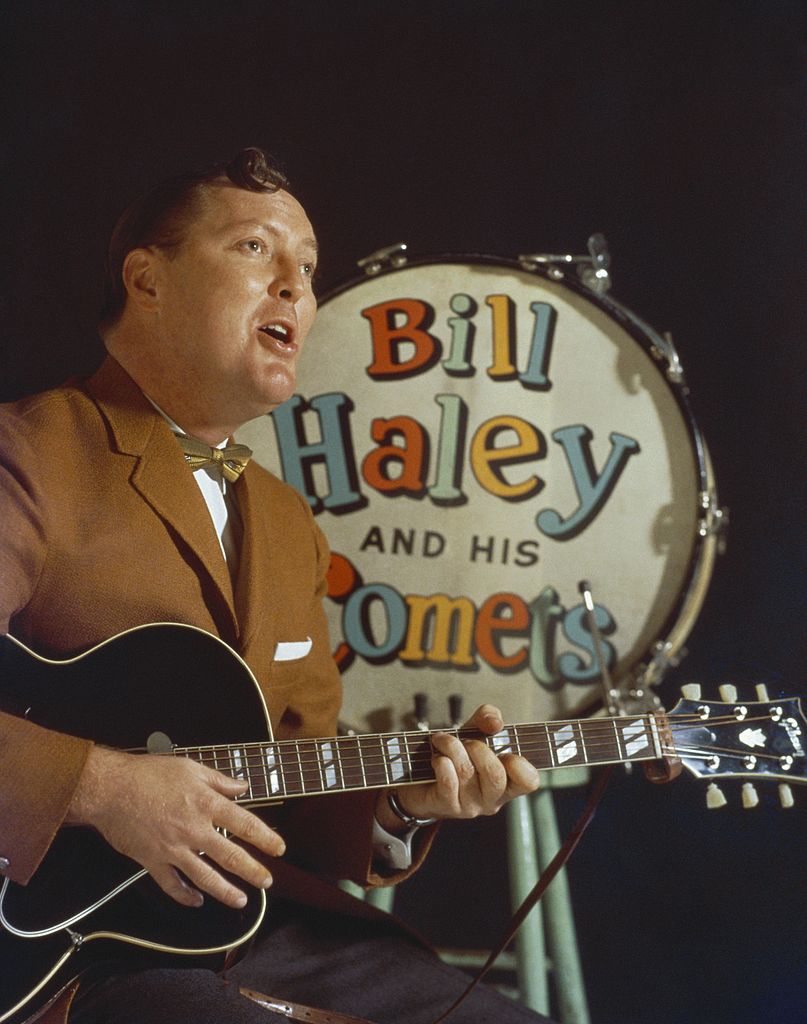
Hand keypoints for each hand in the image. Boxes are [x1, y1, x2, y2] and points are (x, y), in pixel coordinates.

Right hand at [66, 746, 284, 908]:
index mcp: (206, 804)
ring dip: (225, 892)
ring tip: (240, 900)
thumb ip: (219, 780)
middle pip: (231, 857)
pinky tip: (197, 901)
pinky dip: (185, 896)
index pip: (246, 824)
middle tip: (267, 881)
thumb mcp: (190, 768)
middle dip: (253, 872)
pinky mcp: (153, 861)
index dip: (266, 838)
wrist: (110, 789)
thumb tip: (242, 787)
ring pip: (205, 877)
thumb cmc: (148, 774)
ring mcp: (174, 849)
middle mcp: (194, 830)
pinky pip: (172, 885)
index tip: (279, 848)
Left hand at [376, 704, 539, 829]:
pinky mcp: (447, 806)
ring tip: (442, 740)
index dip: (521, 765)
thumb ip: (488, 719)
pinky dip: (441, 762)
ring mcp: (470, 805)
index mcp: (507, 783)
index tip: (506, 752)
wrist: (420, 778)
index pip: (528, 781)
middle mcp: (492, 798)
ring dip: (452, 747)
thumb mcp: (475, 732)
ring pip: (467, 772)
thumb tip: (495, 722)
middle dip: (478, 748)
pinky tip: (437, 758)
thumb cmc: (456, 755)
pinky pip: (448, 781)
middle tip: (465, 741)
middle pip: (495, 775)